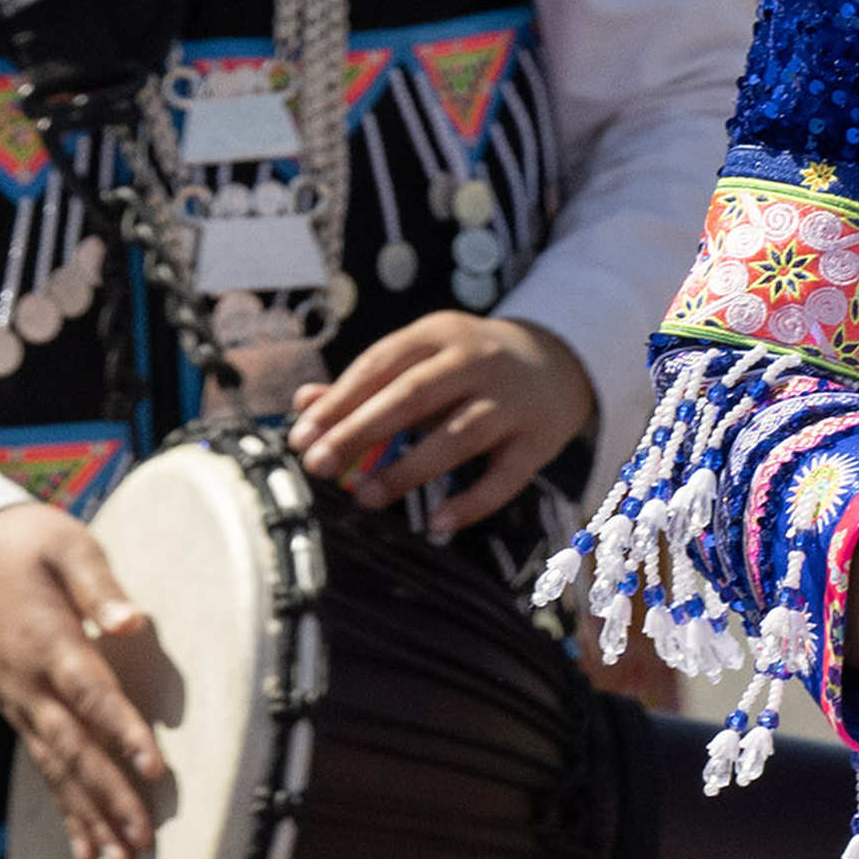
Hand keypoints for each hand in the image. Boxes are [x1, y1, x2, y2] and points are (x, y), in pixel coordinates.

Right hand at [0, 500, 165, 858]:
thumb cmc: (27, 544)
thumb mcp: (65, 544)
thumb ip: (98, 583)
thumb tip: (134, 622)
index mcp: (45, 639)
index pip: (89, 692)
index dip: (121, 730)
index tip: (154, 767)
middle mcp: (27, 682)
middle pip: (72, 747)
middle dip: (108, 797)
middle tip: (141, 841)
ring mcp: (17, 703)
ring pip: (56, 770)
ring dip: (89, 818)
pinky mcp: (16, 714)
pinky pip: (43, 769)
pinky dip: (64, 812)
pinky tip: (85, 851)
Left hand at [287, 312, 594, 526]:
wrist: (559, 360)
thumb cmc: (468, 365)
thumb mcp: (421, 358)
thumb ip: (364, 383)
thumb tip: (303, 405)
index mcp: (437, 335)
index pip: (379, 365)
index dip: (338, 401)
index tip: (300, 437)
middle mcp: (475, 361)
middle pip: (412, 396)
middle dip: (360, 431)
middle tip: (317, 465)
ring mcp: (510, 401)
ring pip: (457, 436)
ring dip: (406, 469)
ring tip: (363, 498)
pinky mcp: (539, 441)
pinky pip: (505, 477)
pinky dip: (471, 502)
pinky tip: (436, 524)